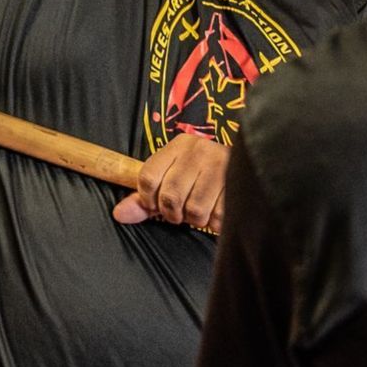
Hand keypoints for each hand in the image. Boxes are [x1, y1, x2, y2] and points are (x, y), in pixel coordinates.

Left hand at [113, 134, 227, 231]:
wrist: (248, 161)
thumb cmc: (200, 176)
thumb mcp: (170, 179)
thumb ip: (144, 200)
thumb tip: (119, 215)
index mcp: (179, 145)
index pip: (147, 177)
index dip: (147, 199)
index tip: (156, 204)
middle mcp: (199, 150)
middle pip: (170, 196)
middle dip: (173, 213)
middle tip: (181, 211)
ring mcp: (220, 165)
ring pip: (195, 210)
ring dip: (196, 219)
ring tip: (201, 209)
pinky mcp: (238, 183)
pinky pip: (218, 216)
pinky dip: (215, 222)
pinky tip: (217, 210)